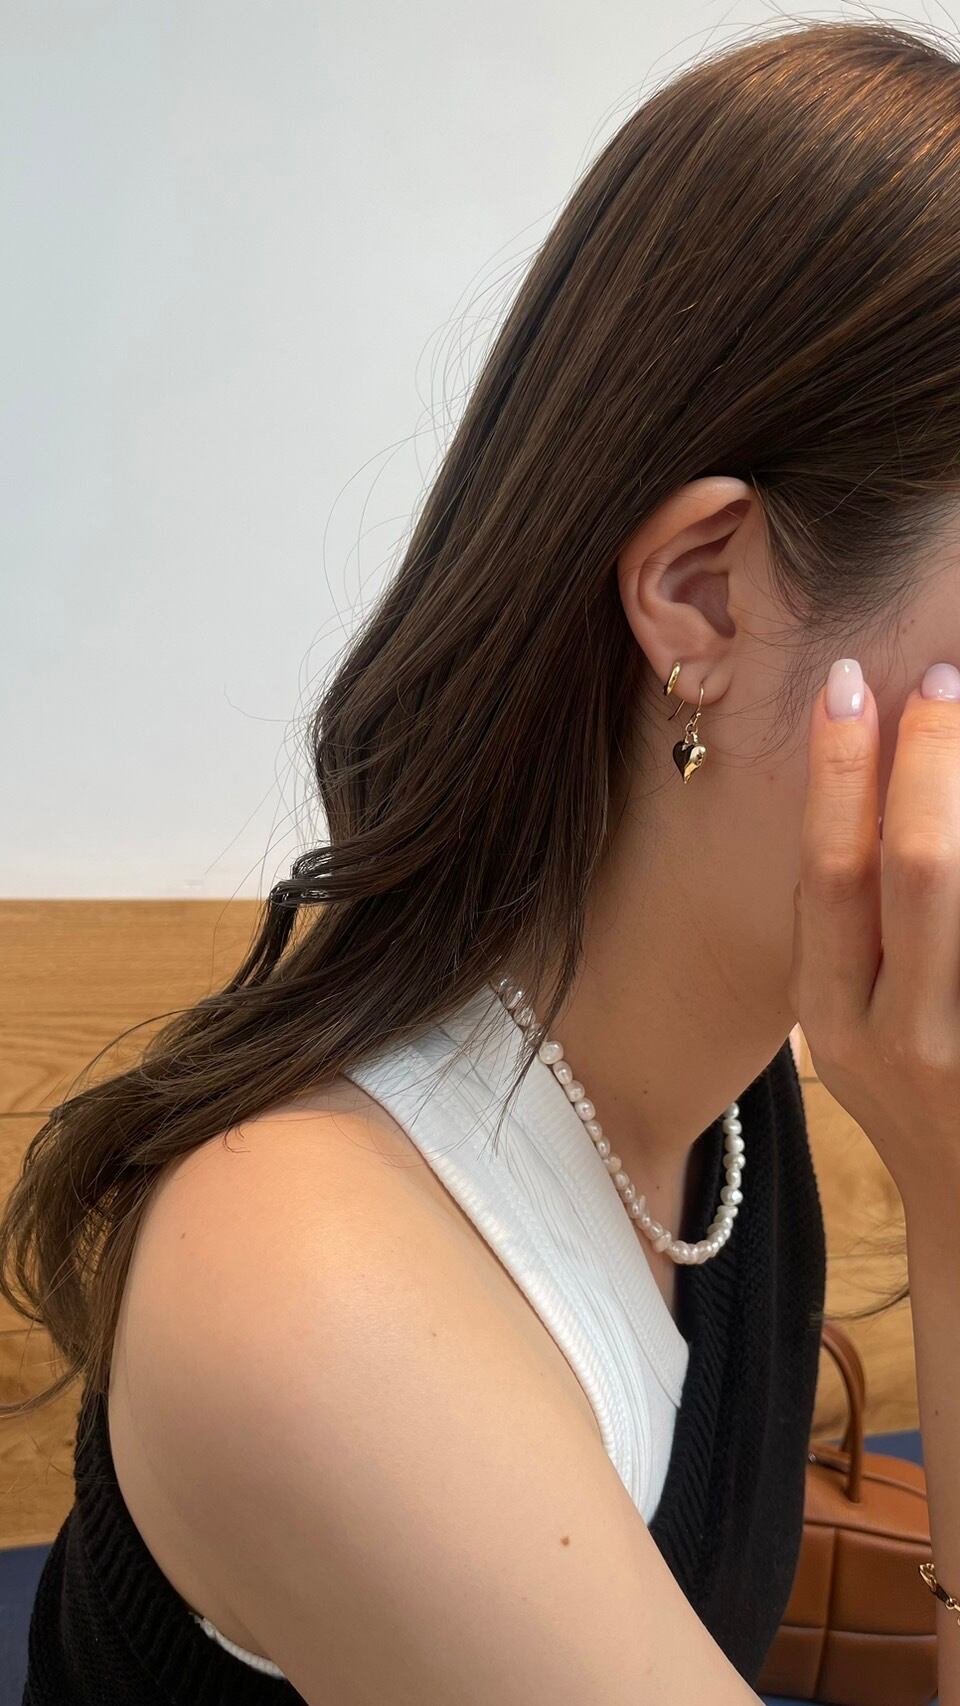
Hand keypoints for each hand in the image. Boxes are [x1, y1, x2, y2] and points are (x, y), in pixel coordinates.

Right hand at [788, 657, 959, 1210]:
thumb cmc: (915, 1096)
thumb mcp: (851, 1023)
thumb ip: (850, 924)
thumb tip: (873, 781)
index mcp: (831, 1022)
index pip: (829, 875)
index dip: (838, 773)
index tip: (849, 681)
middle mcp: (900, 1041)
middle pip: (919, 874)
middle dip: (932, 763)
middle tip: (944, 677)